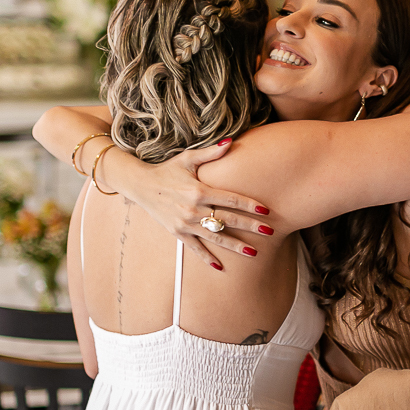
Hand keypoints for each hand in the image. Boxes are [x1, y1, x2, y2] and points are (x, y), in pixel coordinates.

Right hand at [110, 140, 271, 268]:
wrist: (140, 185)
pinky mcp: (177, 233)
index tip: (266, 210)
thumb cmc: (167, 170)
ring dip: (235, 246)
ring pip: (216, 236)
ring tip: (254, 253)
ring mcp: (185, 223)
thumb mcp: (188, 158)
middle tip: (269, 231)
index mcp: (199, 190)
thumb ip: (211, 153)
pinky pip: (195, 248)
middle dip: (250, 226)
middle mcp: (193, 208)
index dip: (250, 205)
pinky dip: (206, 258)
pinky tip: (220, 267)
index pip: (231, 199)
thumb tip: (231, 141)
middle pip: (228, 219)